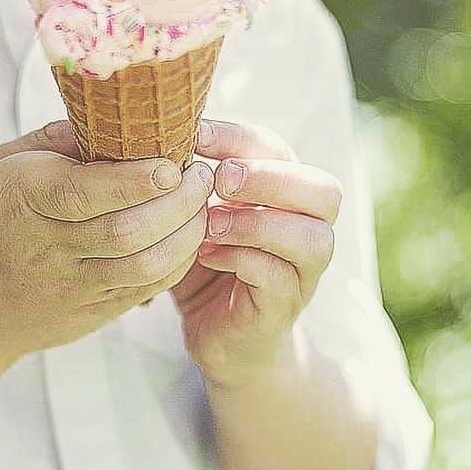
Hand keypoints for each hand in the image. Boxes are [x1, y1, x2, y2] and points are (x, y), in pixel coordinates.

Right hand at [0, 119, 213, 375]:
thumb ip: (50, 140)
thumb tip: (111, 117)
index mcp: (22, 199)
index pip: (83, 192)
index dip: (135, 180)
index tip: (172, 162)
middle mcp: (47, 246)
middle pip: (125, 230)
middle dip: (176, 202)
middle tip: (201, 174)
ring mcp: (72, 285)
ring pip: (143, 264)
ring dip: (186, 233)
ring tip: (202, 202)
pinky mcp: (93, 311)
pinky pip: (146, 288)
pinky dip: (178, 260)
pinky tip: (190, 234)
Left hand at [169, 117, 341, 389]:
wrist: (222, 339)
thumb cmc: (207, 265)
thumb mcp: (196, 215)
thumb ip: (188, 180)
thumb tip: (148, 130)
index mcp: (284, 194)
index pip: (279, 150)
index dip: (240, 137)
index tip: (194, 133)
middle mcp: (306, 228)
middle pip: (322, 190)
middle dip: (269, 177)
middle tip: (220, 179)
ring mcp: (302, 272)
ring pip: (312, 237)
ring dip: (257, 223)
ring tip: (210, 224)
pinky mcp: (284, 306)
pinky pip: (279, 277)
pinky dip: (242, 261)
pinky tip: (206, 255)